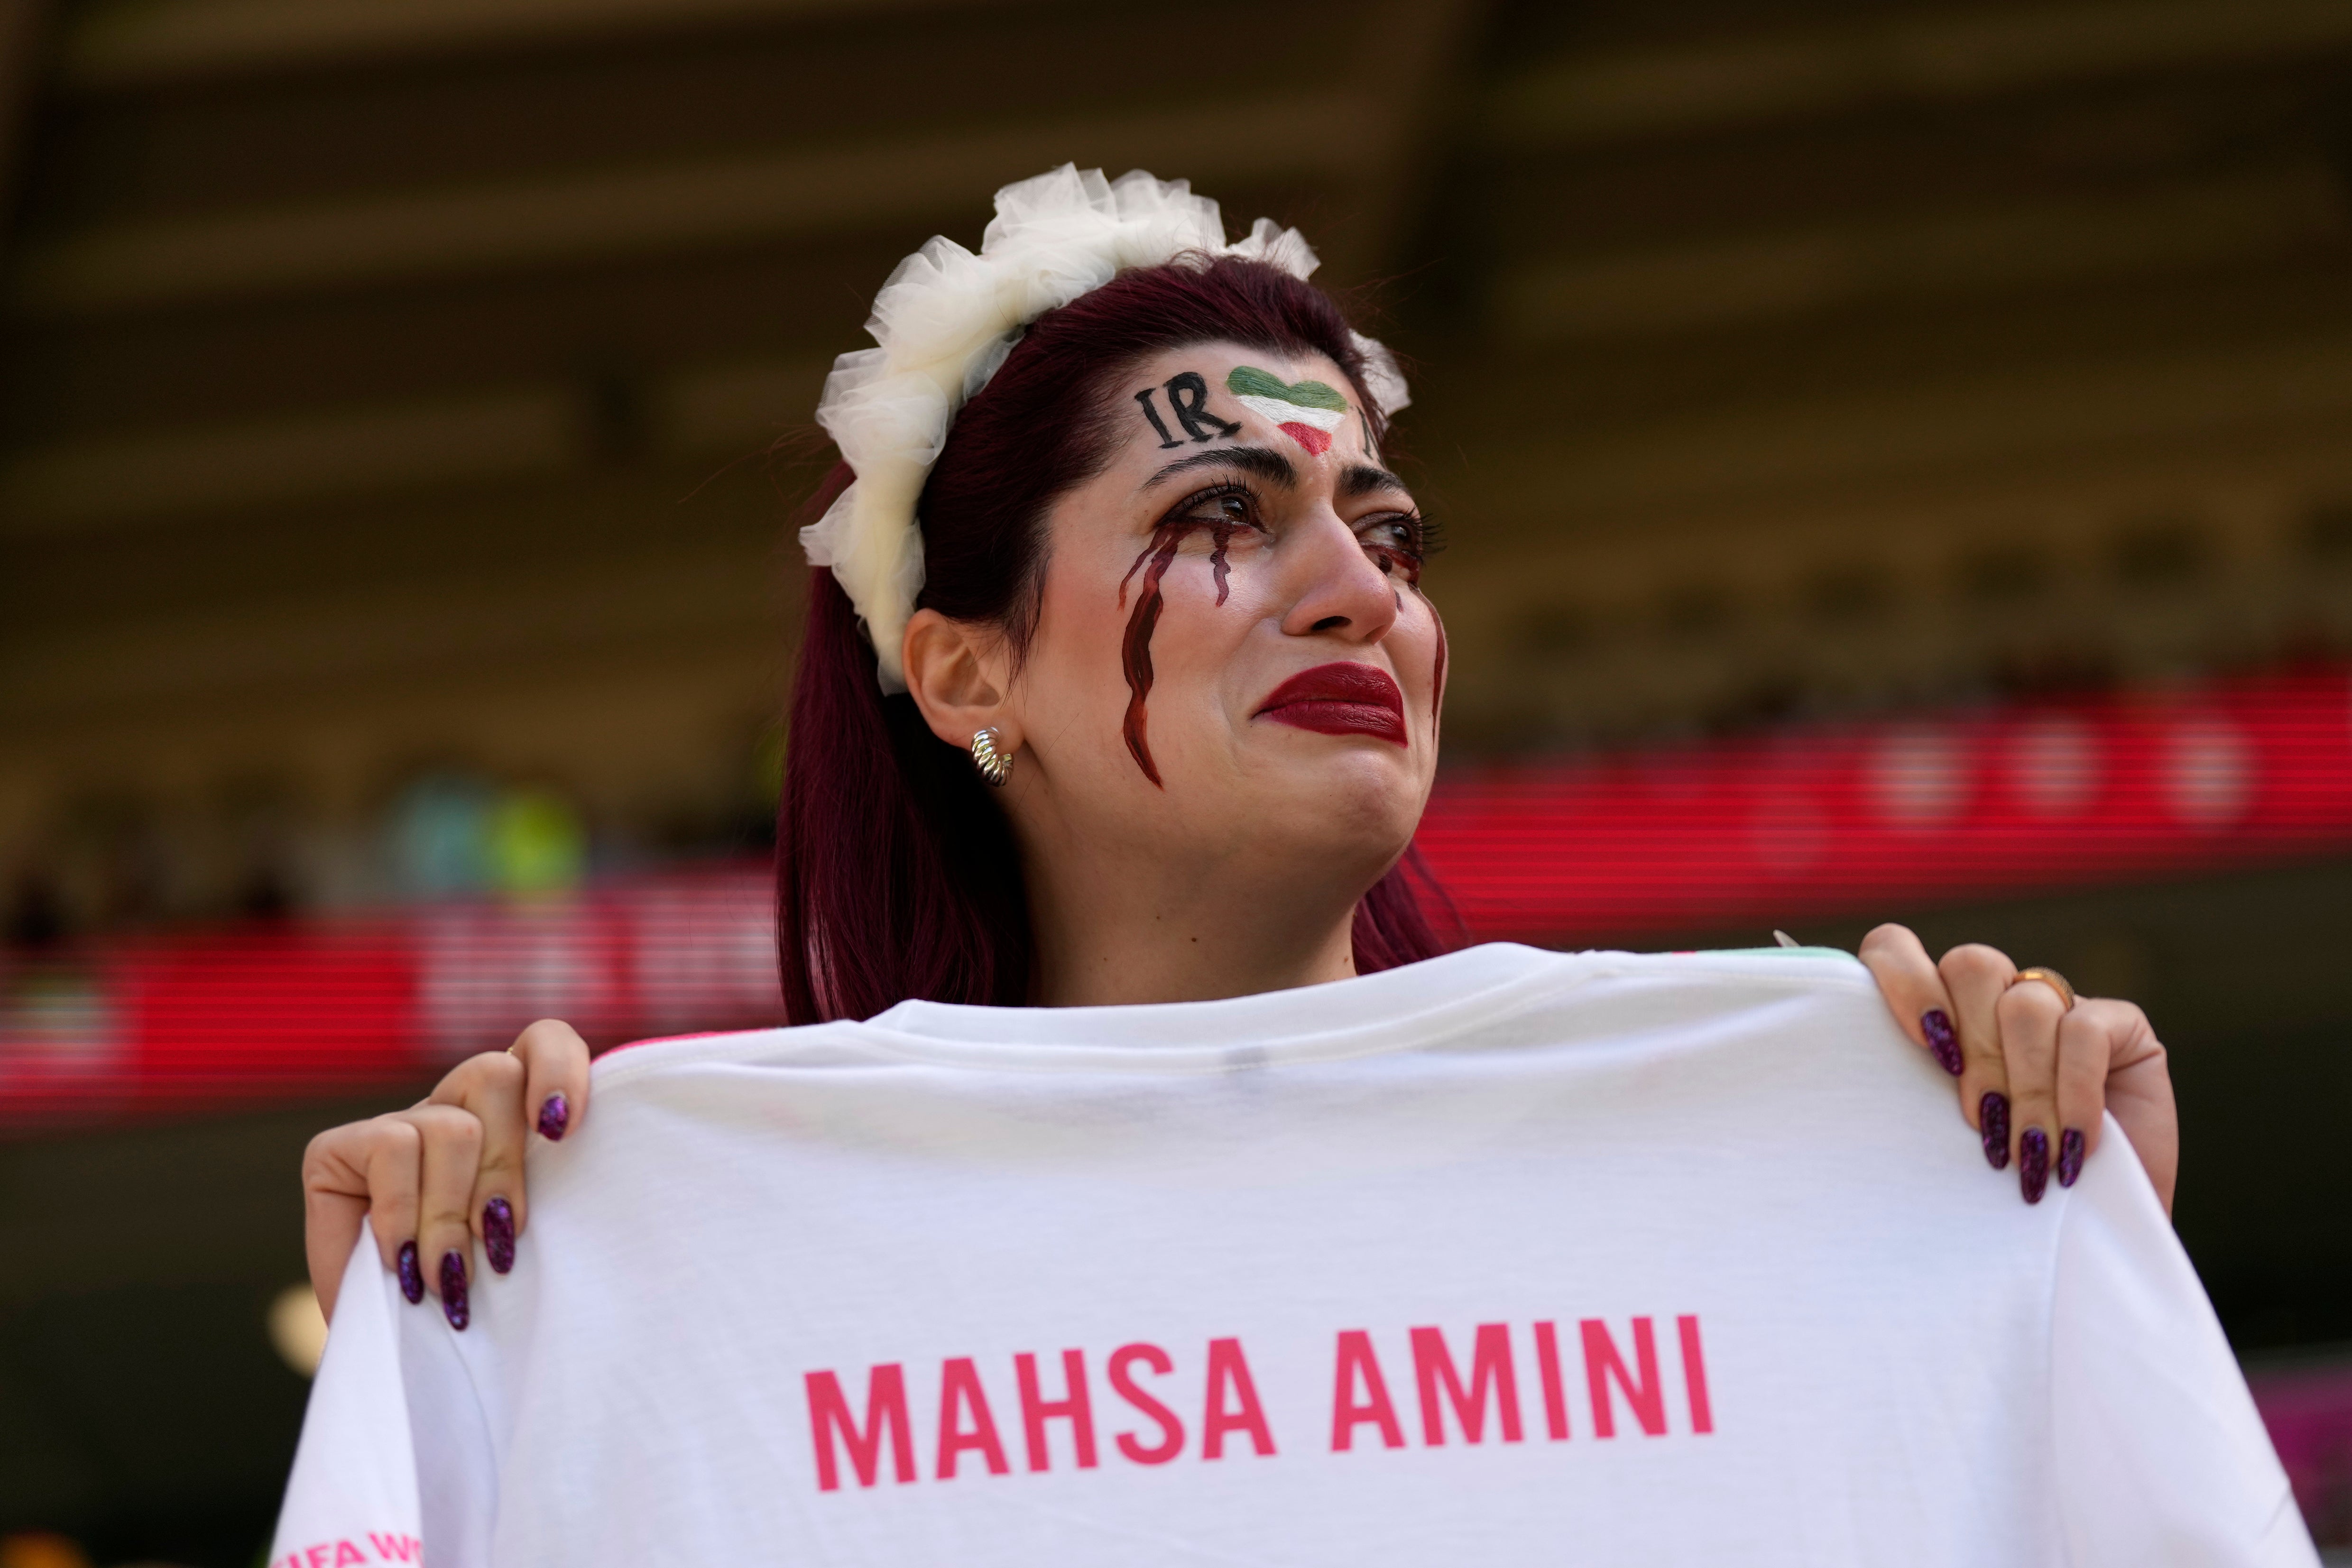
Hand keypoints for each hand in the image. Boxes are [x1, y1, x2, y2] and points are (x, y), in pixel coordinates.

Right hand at [302, 1020, 590, 1324]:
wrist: (396, 1346)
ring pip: (452, 1124)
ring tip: (449, 1272)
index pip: (541, 1043)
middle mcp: (453, 1106)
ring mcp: (396, 1123)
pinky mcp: (337, 1147)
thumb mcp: (518, 1241)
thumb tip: (547, 1180)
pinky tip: (401, 1262)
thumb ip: (537, 1199)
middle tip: (498, 1245)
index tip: (563, 1130)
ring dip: (452, 1209)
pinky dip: (402, 1213)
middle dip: (503, 1170)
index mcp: (510, 1114)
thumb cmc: (476, 1295)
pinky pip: (391, 1149)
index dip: (559, 1069)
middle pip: (496, 1075)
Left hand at [1858, 925, 2175, 1213]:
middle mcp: (1995, 996)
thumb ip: (1911, 1093)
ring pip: (2025, 1002)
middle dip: (1975, 1051)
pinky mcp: (2120, 1024)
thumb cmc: (1999, 1188)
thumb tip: (1871, 1083)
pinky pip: (2086, 1029)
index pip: (1897, 947)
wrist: (2089, 1237)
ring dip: (2025, 1084)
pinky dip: (2075, 1090)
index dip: (1901, 977)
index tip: (1920, 1041)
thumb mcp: (1940, 1138)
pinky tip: (2074, 1144)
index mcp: (1939, 1012)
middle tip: (1981, 1122)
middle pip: (1971, 968)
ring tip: (2027, 1151)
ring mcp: (2060, 1004)